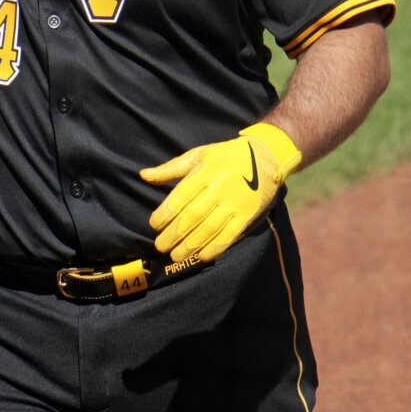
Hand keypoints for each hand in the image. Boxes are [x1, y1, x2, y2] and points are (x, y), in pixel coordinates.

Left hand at [140, 123, 301, 264]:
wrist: (266, 156)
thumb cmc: (225, 156)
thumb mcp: (198, 155)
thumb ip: (171, 169)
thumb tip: (143, 175)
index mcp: (205, 172)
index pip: (180, 197)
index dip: (165, 213)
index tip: (153, 224)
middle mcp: (219, 189)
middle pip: (192, 216)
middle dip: (173, 234)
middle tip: (160, 246)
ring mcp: (235, 203)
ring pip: (209, 229)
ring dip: (190, 245)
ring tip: (175, 255)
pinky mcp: (247, 214)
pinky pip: (230, 235)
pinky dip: (215, 248)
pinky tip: (201, 256)